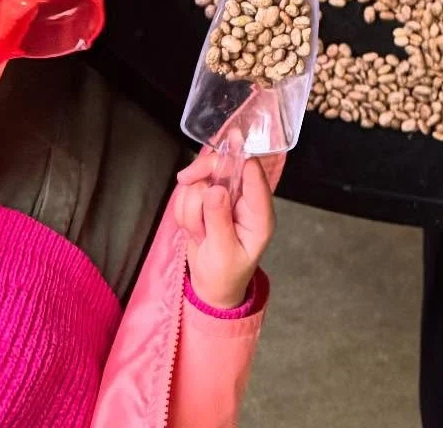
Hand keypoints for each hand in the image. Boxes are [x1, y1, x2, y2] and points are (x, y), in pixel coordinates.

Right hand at [174, 152, 274, 309]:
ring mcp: (224, 198)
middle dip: (200, 179)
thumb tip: (215, 189)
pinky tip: (193, 230)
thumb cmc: (225, 275)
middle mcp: (244, 199)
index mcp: (259, 212)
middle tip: (185, 185)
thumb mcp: (223, 254)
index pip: (253, 173)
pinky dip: (183, 210)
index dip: (237, 158)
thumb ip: (219, 221)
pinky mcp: (206, 201)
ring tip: (200, 233)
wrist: (211, 288)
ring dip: (190, 207)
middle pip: (222, 167)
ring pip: (200, 180)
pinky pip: (187, 192)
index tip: (219, 153)